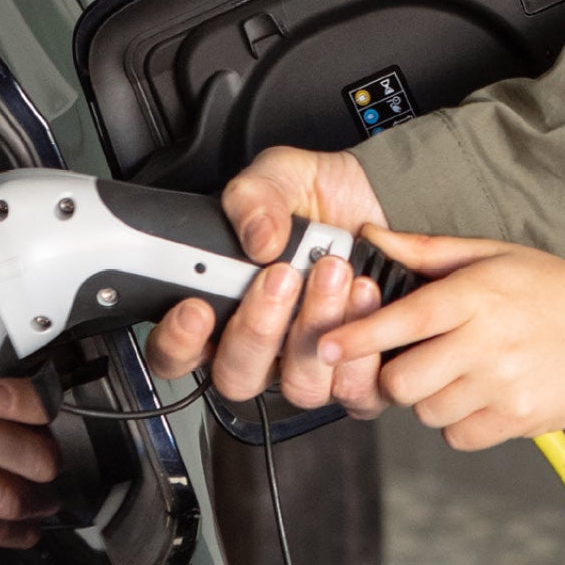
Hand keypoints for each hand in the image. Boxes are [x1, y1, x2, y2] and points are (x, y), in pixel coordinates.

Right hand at [143, 147, 390, 413]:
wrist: (386, 200)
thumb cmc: (323, 200)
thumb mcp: (278, 177)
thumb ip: (254, 198)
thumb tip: (258, 239)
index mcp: (222, 311)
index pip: (178, 353)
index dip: (179, 342)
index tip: (196, 308)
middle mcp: (263, 348)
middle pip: (238, 376)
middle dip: (258, 328)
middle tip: (280, 277)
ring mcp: (310, 365)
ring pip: (300, 384)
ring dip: (315, 326)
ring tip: (333, 271)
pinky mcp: (359, 373)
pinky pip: (355, 388)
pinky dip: (361, 346)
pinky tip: (364, 294)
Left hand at [317, 229, 564, 449]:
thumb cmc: (555, 291)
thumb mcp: (495, 255)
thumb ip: (428, 251)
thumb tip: (371, 235)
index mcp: (478, 294)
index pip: (405, 319)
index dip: (359, 335)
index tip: (324, 344)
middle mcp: (488, 341)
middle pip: (404, 380)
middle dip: (395, 375)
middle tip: (413, 359)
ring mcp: (503, 385)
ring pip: (426, 411)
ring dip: (428, 398)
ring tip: (457, 373)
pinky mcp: (517, 420)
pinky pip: (457, 436)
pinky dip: (458, 422)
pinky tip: (479, 395)